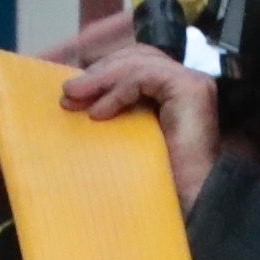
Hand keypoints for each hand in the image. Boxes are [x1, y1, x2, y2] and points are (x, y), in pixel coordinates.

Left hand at [61, 42, 220, 205]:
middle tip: (67, 93)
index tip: (71, 94)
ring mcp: (192, 83)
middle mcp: (186, 82)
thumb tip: (76, 96)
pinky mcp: (190, 89)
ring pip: (138, 63)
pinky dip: (117, 91)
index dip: (102, 73)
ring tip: (74, 98)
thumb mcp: (128, 136)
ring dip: (101, 78)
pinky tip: (99, 113)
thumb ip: (116, 112)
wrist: (189, 203)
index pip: (135, 65)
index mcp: (173, 91)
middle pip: (136, 57)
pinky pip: (144, 77)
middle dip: (98, 72)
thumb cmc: (159, 179)